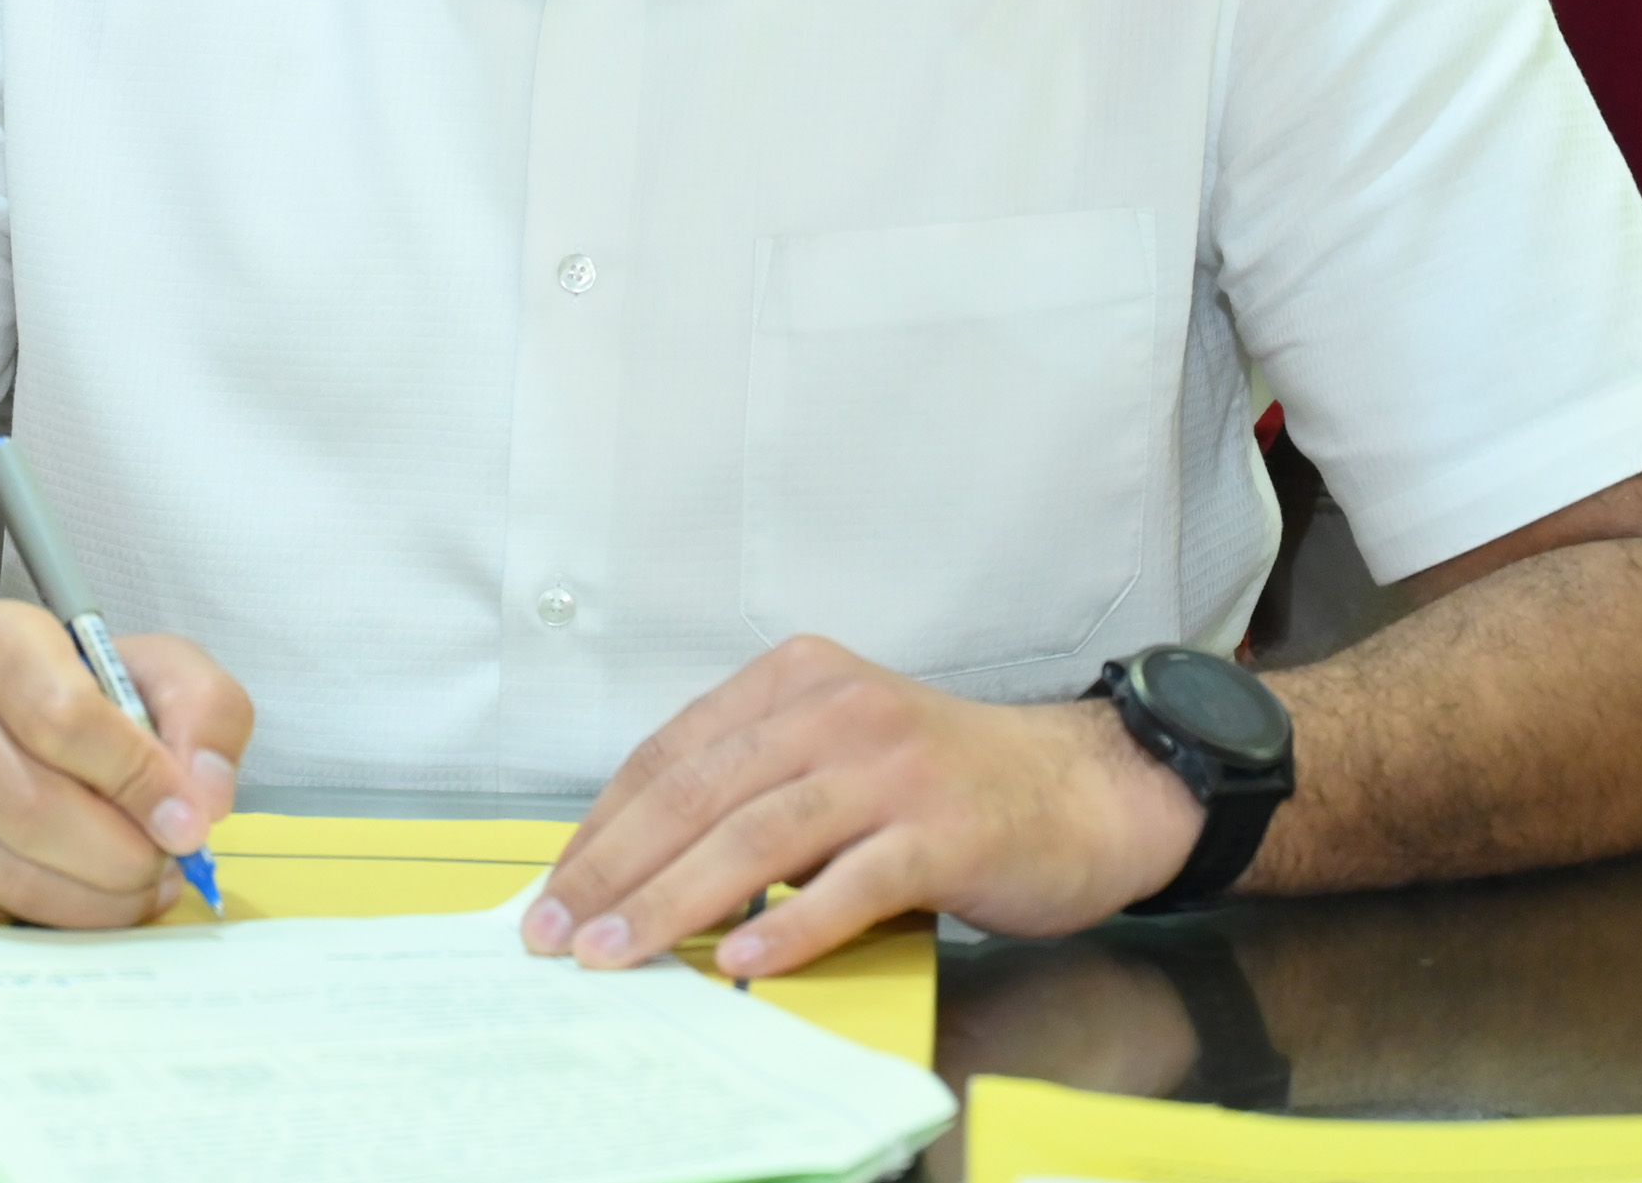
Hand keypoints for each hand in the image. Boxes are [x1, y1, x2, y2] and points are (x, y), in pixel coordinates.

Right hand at [0, 599, 252, 926]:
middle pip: (35, 806)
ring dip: (97, 896)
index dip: (136, 778)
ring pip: (11, 869)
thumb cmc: (71, 683)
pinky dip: (61, 914)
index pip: (66, 718)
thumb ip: (203, 712)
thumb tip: (204, 803)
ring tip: (147, 885)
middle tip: (170, 863)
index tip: (188, 823)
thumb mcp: (152, 665)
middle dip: (121, 853)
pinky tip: (100, 898)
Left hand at [523, 635, 1204, 975]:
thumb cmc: (947, 783)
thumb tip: (644, 868)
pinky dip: (790, 926)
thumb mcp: (839, 753)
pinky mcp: (942, 830)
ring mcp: (891, 766)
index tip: (556, 887)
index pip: (674, 751)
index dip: (606, 822)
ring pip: (757, 836)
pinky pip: (850, 883)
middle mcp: (836, 708)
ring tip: (619, 954)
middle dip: (616, 868)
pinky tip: (741, 962)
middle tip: (557, 932)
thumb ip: (758, 789)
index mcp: (796, 679)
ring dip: (675, 900)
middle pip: (700, 791)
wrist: (1085, 787)